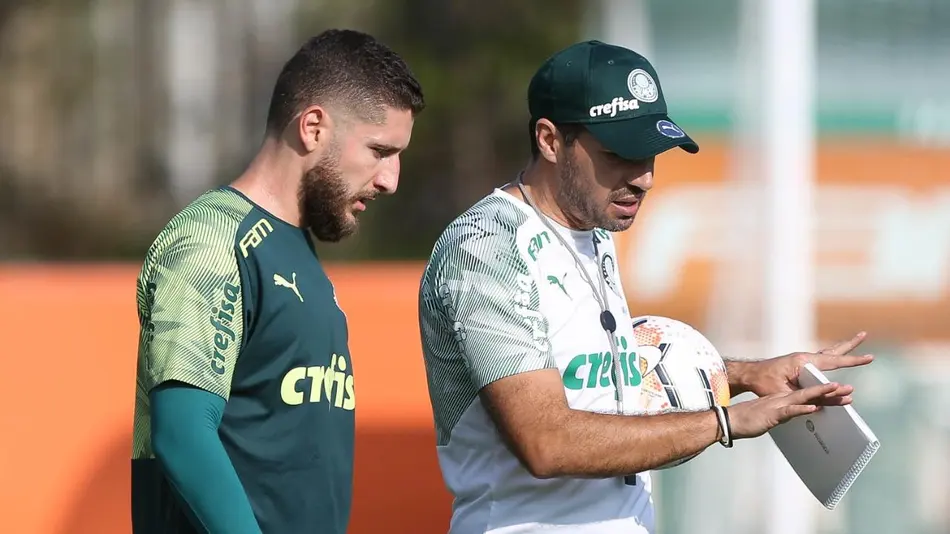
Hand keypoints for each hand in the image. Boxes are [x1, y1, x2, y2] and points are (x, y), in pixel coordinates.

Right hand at [728, 382, 840, 439]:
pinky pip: (789, 411)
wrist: (729, 420)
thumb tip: (792, 417)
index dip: (824, 393)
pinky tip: (814, 408)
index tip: (840, 392)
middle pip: (810, 394)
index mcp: (782, 400)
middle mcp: (782, 399)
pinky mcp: (772, 414)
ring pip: (803, 398)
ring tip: (837, 389)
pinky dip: (802, 409)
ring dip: (821, 394)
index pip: (807, 396)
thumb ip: (781, 416)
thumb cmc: (746, 421)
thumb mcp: (769, 418)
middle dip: (829, 391)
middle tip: (848, 388)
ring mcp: (777, 405)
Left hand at [739, 331, 873, 404]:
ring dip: (841, 350)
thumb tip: (832, 399)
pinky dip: (830, 357)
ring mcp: (801, 360)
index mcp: (803, 361)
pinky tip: (833, 358)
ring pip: (827, 354)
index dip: (852, 361)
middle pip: (832, 351)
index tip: (869, 358)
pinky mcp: (798, 364)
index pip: (833, 361)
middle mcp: (804, 357)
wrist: (747, 375)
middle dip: (850, 345)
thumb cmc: (763, 383)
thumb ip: (810, 396)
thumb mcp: (787, 393)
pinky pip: (819, 360)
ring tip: (856, 341)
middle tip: (865, 334)